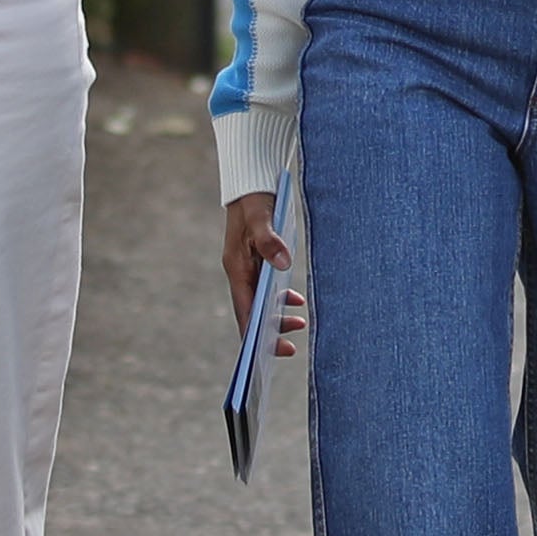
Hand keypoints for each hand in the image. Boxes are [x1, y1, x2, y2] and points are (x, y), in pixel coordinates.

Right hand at [221, 193, 306, 351]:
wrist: (249, 182)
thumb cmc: (253, 199)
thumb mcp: (261, 216)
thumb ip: (270, 240)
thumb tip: (284, 264)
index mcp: (236, 266)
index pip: (244, 309)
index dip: (254, 333)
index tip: (266, 353)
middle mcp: (240, 271)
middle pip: (252, 311)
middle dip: (269, 332)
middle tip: (291, 349)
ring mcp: (248, 267)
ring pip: (261, 301)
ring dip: (278, 315)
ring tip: (300, 324)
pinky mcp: (258, 260)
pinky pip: (268, 287)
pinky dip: (281, 297)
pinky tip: (296, 299)